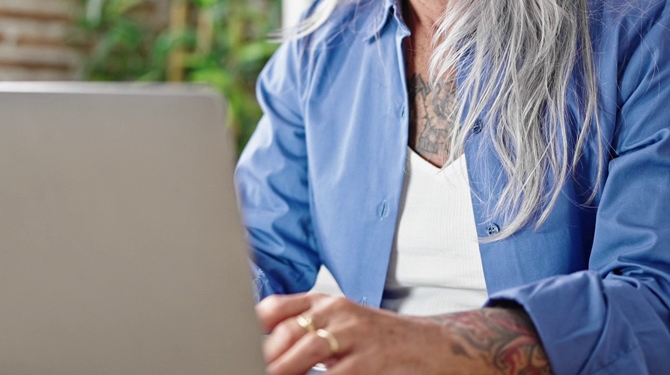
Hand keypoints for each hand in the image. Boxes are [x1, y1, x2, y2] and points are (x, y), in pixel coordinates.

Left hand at [256, 293, 550, 374]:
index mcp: (325, 302)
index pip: (276, 308)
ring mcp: (353, 336)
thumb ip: (308, 327)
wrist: (435, 348)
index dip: (253, 327)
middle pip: (284, 334)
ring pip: (302, 355)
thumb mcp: (344, 324)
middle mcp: (337, 313)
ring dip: (282, 368)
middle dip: (264, 357)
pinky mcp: (368, 361)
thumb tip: (265, 339)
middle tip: (244, 364)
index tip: (234, 342)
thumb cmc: (382, 340)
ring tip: (266, 373)